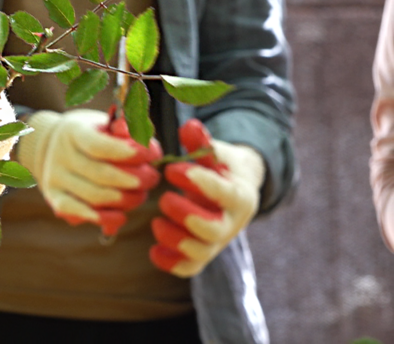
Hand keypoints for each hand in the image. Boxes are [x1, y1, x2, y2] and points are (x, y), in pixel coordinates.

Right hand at [16, 109, 161, 235]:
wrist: (53, 145)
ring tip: (140, 195)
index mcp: (74, 131)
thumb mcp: (107, 124)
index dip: (123, 152)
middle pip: (100, 174)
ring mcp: (55, 178)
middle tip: (151, 178)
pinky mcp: (55, 198)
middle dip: (134, 179)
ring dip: (125, 200)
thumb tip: (144, 143)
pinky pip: (77, 213)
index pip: (97, 145)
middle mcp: (60, 155)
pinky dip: (102, 218)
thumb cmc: (92, 134)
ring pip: (94, 196)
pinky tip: (121, 217)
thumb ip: (128, 131)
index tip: (146, 154)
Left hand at [150, 119, 264, 276]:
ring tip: (156, 223)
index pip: (224, 194)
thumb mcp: (214, 152)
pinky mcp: (203, 254)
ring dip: (175, 240)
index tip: (173, 169)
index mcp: (240, 194)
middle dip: (185, 215)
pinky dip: (171, 263)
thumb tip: (190, 127)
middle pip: (213, 230)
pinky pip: (190, 268)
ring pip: (201, 252)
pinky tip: (154, 251)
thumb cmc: (218, 167)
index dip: (199, 183)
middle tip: (164, 198)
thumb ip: (202, 142)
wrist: (232, 191)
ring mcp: (218, 242)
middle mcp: (232, 223)